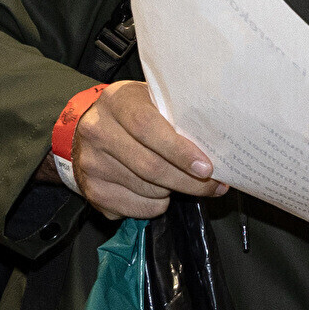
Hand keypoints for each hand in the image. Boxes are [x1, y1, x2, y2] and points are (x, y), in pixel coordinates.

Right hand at [67, 81, 224, 219]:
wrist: (91, 130)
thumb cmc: (135, 114)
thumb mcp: (153, 102)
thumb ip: (177, 117)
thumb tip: (217, 148)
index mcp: (117, 101)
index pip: (147, 127)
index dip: (180, 151)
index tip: (206, 168)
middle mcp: (98, 131)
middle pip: (150, 166)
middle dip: (188, 181)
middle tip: (213, 185)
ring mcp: (92, 163)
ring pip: (147, 190)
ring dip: (173, 191)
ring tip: (182, 181)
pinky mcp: (92, 191)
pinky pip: (138, 208)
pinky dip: (157, 205)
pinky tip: (159, 192)